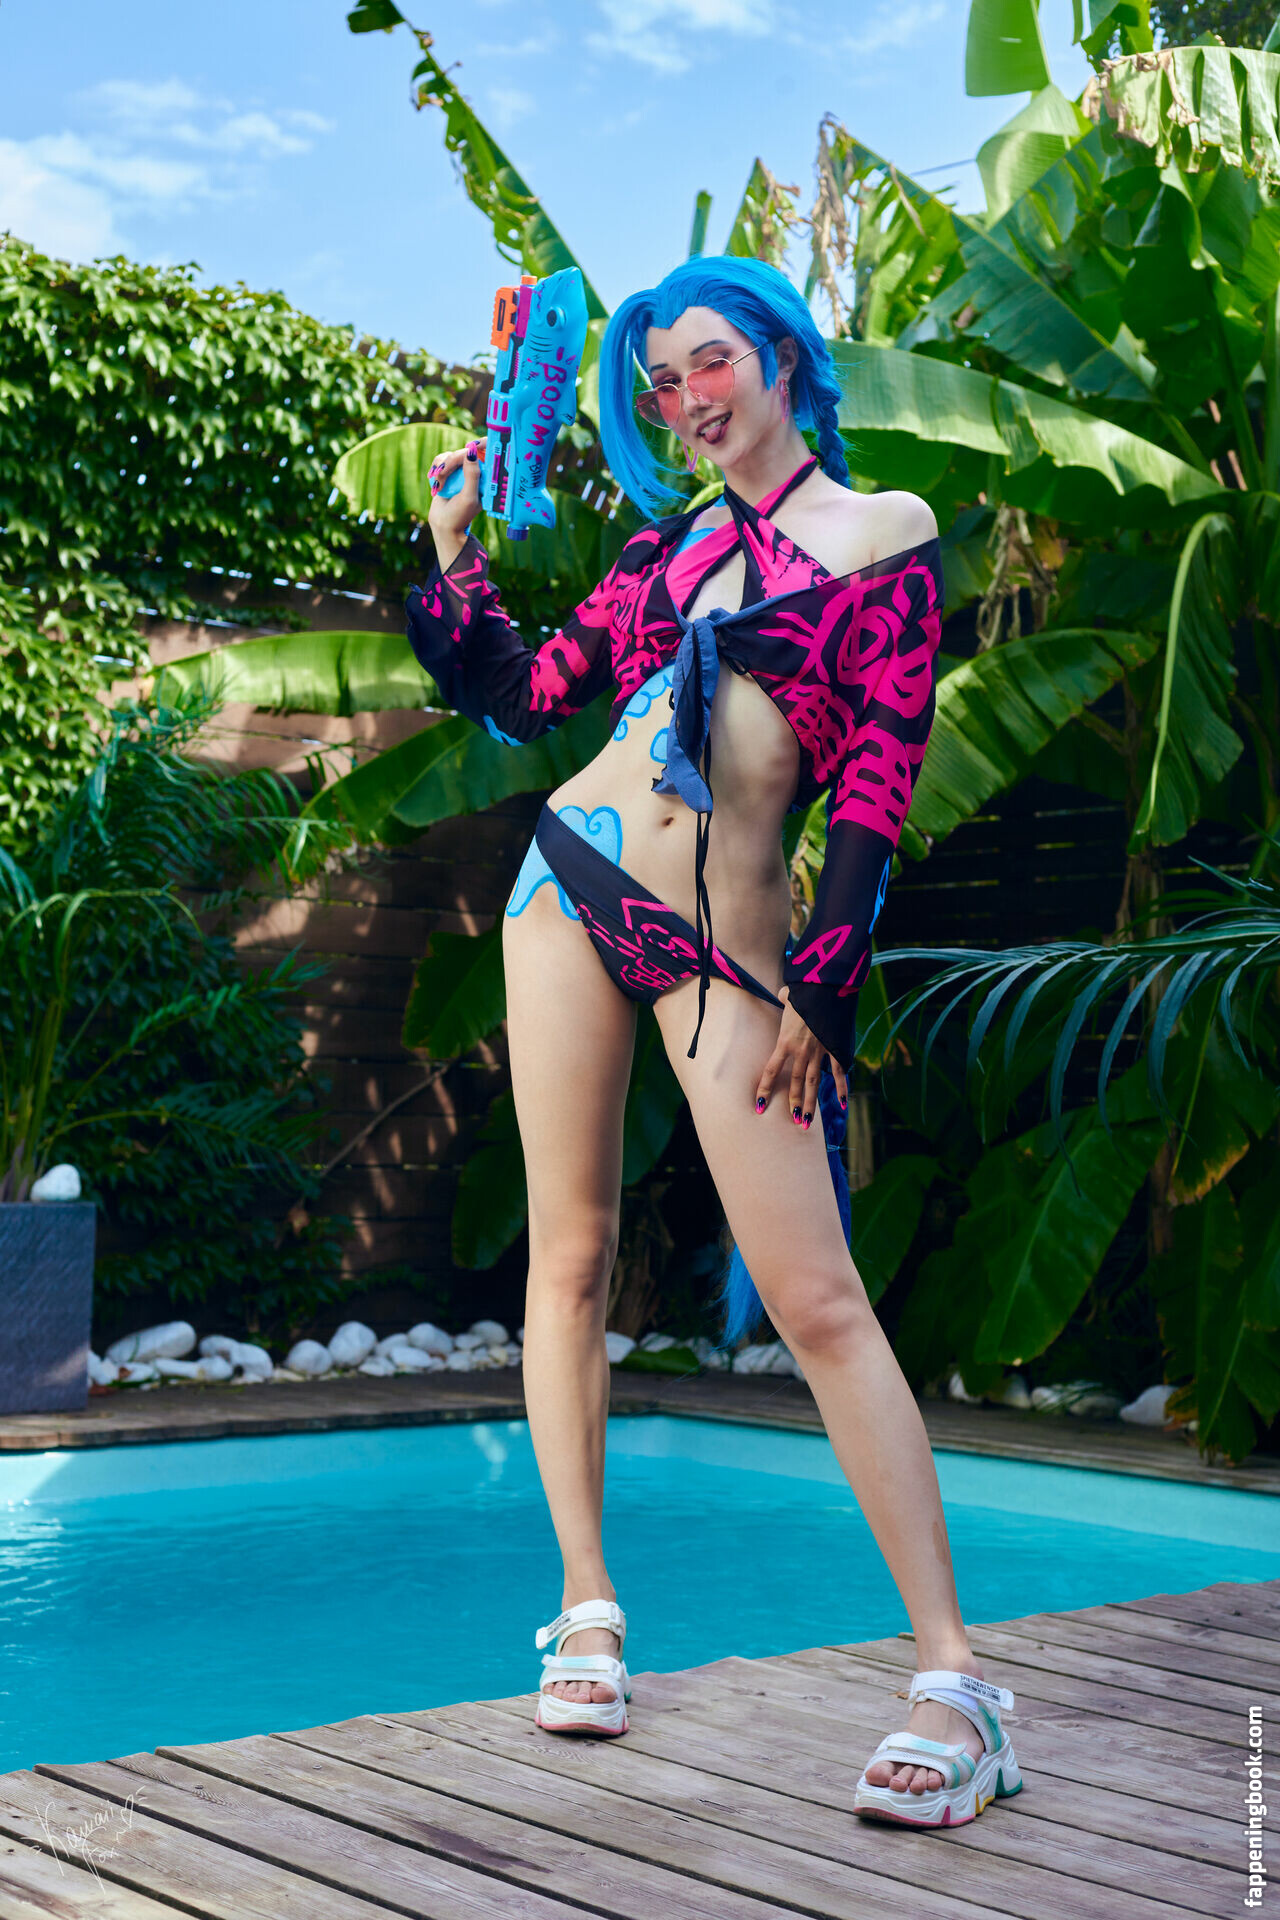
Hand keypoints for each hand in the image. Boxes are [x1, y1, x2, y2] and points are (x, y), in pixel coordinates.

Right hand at [427, 436, 486, 551]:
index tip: (470, 445)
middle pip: (465, 452)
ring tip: (438, 484)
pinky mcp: (449, 471)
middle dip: (451, 461)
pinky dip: (436, 469)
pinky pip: (441, 459)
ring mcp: (462, 471)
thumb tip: (471, 451)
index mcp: (487, 478)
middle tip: (441, 473)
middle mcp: (476, 472)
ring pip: (451, 454)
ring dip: (442, 467)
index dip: (480, 444)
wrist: (443, 525)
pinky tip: (435, 482)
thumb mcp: (469, 496)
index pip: (488, 453)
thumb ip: (472, 475)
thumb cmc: (460, 515)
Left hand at [754, 992, 848, 1128]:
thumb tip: (783, 994)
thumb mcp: (789, 997)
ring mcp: (819, 1052)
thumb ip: (785, 999)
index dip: (765, 1089)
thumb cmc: (805, 991)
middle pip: (795, 1083)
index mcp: (785, 1042)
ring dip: (811, 1103)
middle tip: (794, 1121)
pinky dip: (842, 1088)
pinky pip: (838, 1072)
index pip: (771, 1071)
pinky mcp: (835, 1049)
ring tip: (807, 1121)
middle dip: (794, 1103)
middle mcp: (800, 1051)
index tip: (760, 1106)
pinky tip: (843, 1104)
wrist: (825, 989)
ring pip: (813, 1083)